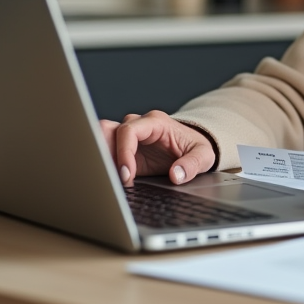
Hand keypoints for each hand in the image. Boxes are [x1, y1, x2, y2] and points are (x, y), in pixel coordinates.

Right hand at [98, 110, 216, 186]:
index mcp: (155, 122)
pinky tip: (107, 181)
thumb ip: (191, 164)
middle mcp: (137, 125)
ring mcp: (127, 136)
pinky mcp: (122, 149)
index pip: (128, 131)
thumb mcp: (203, 155)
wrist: (192, 145)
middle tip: (108, 177)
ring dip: (99, 158)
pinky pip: (104, 153)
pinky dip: (102, 166)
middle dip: (103, 153)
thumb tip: (176, 175)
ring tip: (105, 180)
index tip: (127, 175)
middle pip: (106, 129)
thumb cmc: (196, 147)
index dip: (123, 152)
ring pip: (100, 138)